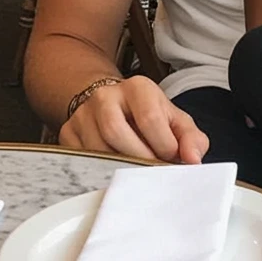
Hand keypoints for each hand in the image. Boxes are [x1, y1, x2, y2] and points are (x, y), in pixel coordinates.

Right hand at [59, 75, 210, 162]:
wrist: (113, 104)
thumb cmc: (149, 116)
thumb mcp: (175, 121)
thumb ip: (191, 138)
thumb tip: (193, 160)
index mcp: (138, 88)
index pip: (149, 118)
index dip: (163, 146)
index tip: (171, 159)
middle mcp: (106, 96)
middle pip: (116, 132)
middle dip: (138, 159)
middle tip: (151, 173)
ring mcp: (83, 114)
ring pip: (96, 150)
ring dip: (118, 168)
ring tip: (134, 172)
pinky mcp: (68, 133)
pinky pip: (81, 161)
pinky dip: (99, 172)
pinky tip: (113, 172)